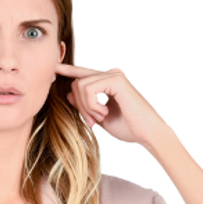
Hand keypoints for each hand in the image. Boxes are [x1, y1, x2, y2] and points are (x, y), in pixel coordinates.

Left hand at [55, 64, 170, 147]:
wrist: (148, 134)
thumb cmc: (130, 128)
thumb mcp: (100, 117)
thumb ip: (86, 105)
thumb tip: (69, 93)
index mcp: (109, 81)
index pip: (83, 74)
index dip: (67, 71)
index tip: (53, 69)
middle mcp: (111, 74)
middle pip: (78, 82)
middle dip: (79, 105)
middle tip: (92, 122)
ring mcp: (113, 75)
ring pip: (80, 86)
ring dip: (85, 107)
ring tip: (99, 119)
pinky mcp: (115, 79)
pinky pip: (88, 89)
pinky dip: (91, 105)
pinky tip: (104, 113)